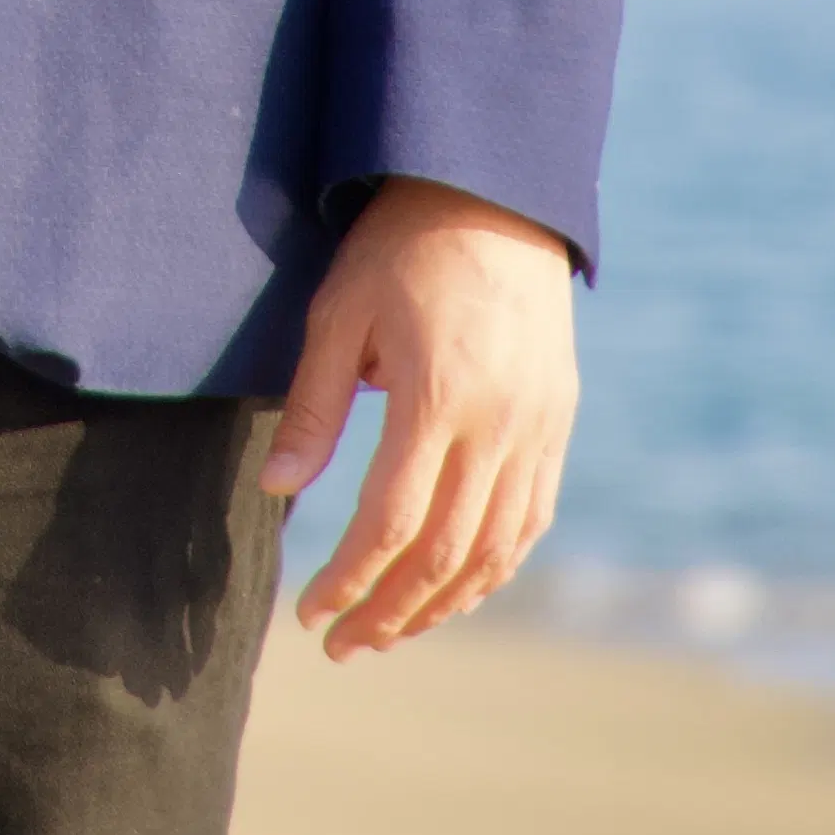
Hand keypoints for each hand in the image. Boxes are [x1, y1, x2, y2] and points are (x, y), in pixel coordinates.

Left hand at [260, 177, 576, 658]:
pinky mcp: (559, 421)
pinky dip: (493, 567)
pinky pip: (532, 518)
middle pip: (444, 553)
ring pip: (496, 549)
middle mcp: (499, 422)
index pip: (389, 522)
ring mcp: (539, 426)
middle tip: (342, 644)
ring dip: (442, 605)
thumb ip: (315, 406)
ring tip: (391, 633)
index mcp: (437, 394)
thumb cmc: (400, 245)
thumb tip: (276, 490)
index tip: (309, 611)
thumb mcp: (338, 311)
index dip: (347, 579)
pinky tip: (455, 589)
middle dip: (388, 611)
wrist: (495, 190)